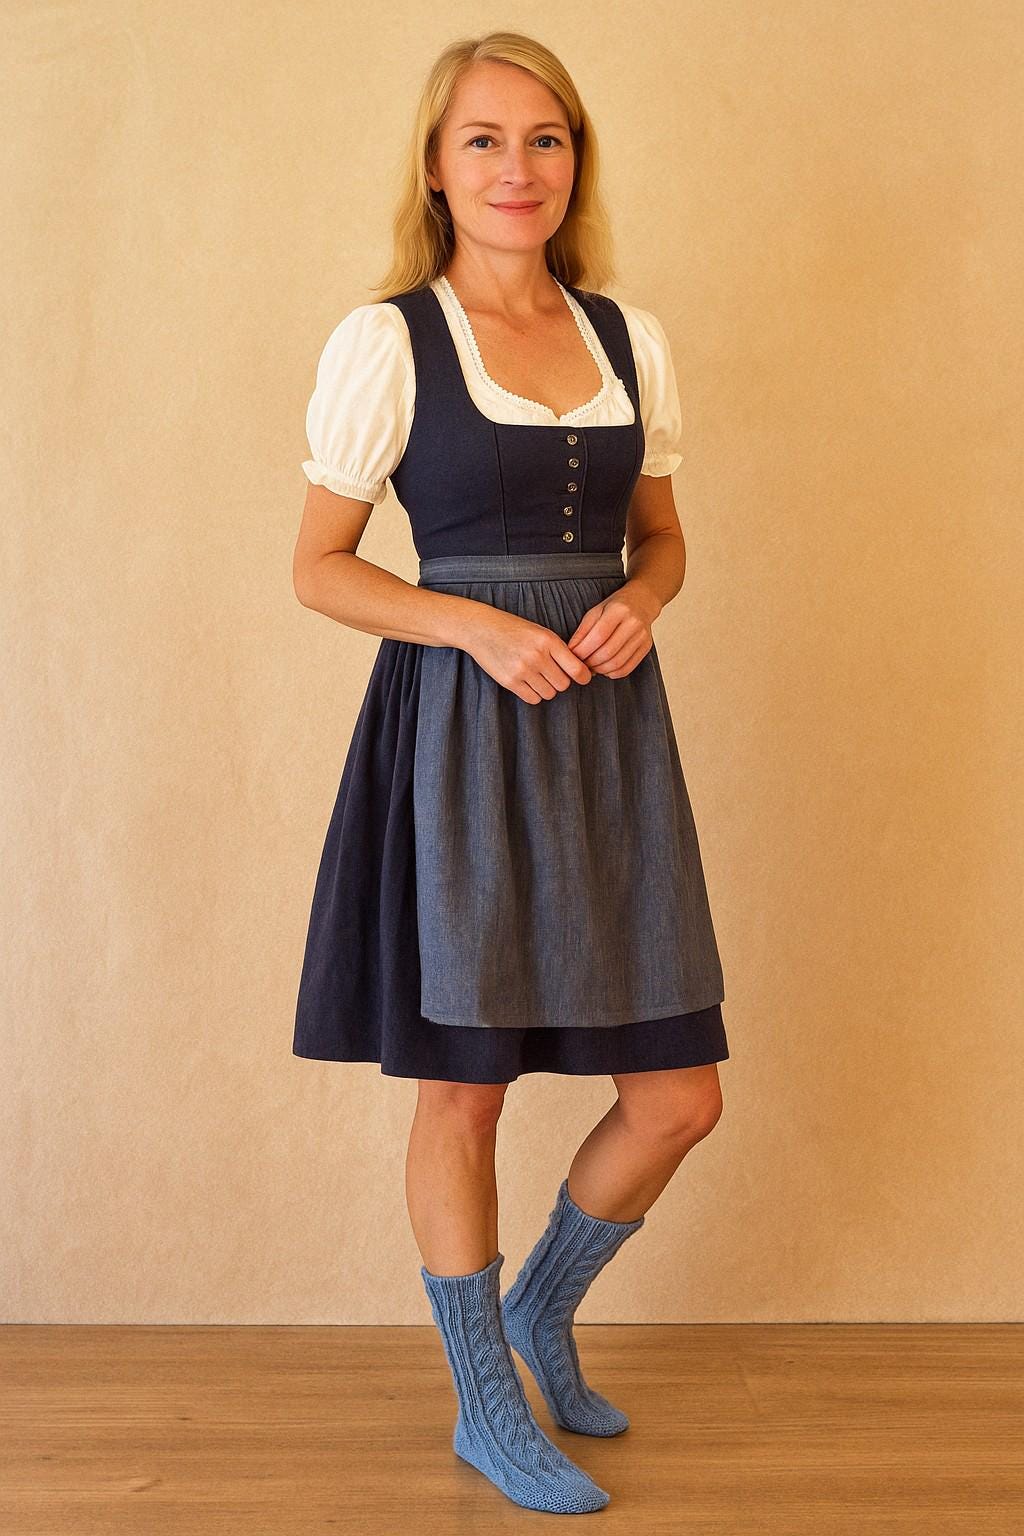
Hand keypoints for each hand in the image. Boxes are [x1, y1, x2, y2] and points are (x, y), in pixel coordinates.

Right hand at [465, 608, 594, 704]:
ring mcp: (522, 670)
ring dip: (546, 688)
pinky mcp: (510, 682)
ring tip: (537, 676)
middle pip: (563, 684)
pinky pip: (533, 699)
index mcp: (548, 641)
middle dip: (560, 681)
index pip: (576, 669)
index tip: (584, 678)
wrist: (481, 629)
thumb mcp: (540, 632)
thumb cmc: (514, 629)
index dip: (584, 676)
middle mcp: (537, 656)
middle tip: (551, 673)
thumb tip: (580, 672)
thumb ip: (558, 650)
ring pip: (549, 693)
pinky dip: (533, 694)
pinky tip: (527, 682)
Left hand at [565, 582, 659, 677]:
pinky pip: (626, 668)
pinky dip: (612, 673)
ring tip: (591, 666)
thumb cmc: (615, 607)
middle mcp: (633, 623)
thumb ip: (582, 631)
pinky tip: (604, 668)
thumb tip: (571, 652)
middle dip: (590, 662)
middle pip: (608, 652)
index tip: (574, 656)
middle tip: (581, 664)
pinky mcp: (646, 647)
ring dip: (600, 669)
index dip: (583, 650)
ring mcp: (642, 637)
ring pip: (617, 663)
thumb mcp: (595, 612)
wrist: (641, 602)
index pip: (598, 636)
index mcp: (618, 610)